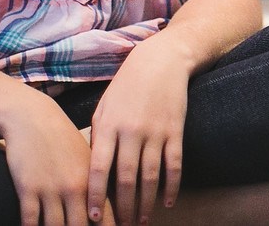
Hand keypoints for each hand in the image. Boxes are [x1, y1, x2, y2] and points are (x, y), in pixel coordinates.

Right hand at [0, 95, 93, 225]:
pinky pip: (30, 222)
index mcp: (93, 179)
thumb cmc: (63, 138)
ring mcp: (51, 189)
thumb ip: (96, 183)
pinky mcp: (28, 190)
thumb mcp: (86, 157)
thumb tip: (107, 208)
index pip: (105, 217)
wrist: (34, 118)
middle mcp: (74, 187)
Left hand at [87, 38, 189, 225]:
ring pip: (150, 176)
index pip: (98, 169)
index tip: (93, 219)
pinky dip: (171, 186)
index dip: (95, 196)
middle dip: (122, 208)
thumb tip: (93, 171)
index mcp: (109, 125)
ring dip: (145, 203)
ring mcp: (156, 131)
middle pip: (125, 179)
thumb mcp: (105, 106)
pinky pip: (174, 165)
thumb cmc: (128, 84)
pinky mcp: (176, 130)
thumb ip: (98, 137)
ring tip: (142, 221)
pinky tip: (167, 202)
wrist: (162, 59)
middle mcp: (131, 130)